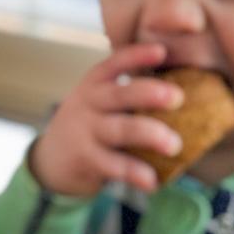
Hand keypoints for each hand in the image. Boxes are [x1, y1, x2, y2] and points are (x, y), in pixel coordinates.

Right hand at [28, 44, 183, 196]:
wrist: (51, 160)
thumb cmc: (91, 126)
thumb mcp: (100, 102)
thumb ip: (129, 95)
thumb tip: (181, 93)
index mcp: (96, 84)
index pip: (115, 63)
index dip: (137, 56)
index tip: (161, 52)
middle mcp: (89, 103)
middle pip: (120, 95)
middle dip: (150, 93)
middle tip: (178, 97)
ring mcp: (86, 131)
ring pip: (121, 130)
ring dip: (151, 136)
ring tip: (175, 146)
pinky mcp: (86, 159)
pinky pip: (114, 165)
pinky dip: (136, 173)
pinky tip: (153, 181)